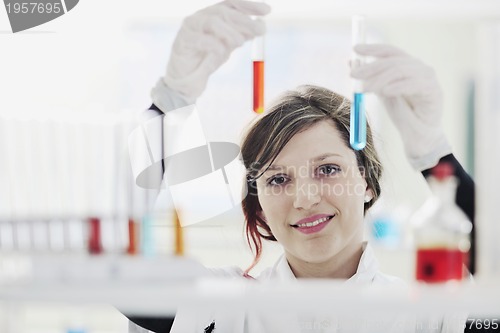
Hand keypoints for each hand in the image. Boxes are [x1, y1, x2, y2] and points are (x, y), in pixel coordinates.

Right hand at [161, 0, 270, 103]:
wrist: (187, 77)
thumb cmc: (208, 57)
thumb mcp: (229, 45)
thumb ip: (243, 35)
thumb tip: (261, 26)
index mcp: (215, 15)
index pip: (233, 3)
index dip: (250, 5)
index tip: (267, 11)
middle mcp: (202, 16)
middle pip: (225, 11)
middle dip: (244, 20)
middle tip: (260, 30)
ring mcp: (191, 27)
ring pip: (212, 21)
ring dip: (229, 31)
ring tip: (240, 42)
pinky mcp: (183, 41)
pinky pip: (198, 39)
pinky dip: (212, 44)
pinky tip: (221, 51)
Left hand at [350, 44, 450, 170]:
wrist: (418, 135)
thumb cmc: (402, 113)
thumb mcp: (381, 92)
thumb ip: (370, 77)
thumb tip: (351, 62)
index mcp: (407, 65)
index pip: (389, 51)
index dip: (372, 48)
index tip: (355, 49)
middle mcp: (418, 67)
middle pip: (392, 60)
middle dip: (370, 67)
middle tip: (353, 75)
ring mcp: (428, 77)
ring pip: (400, 70)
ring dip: (379, 79)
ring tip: (364, 89)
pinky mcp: (434, 91)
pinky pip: (414, 84)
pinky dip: (397, 86)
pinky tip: (385, 91)